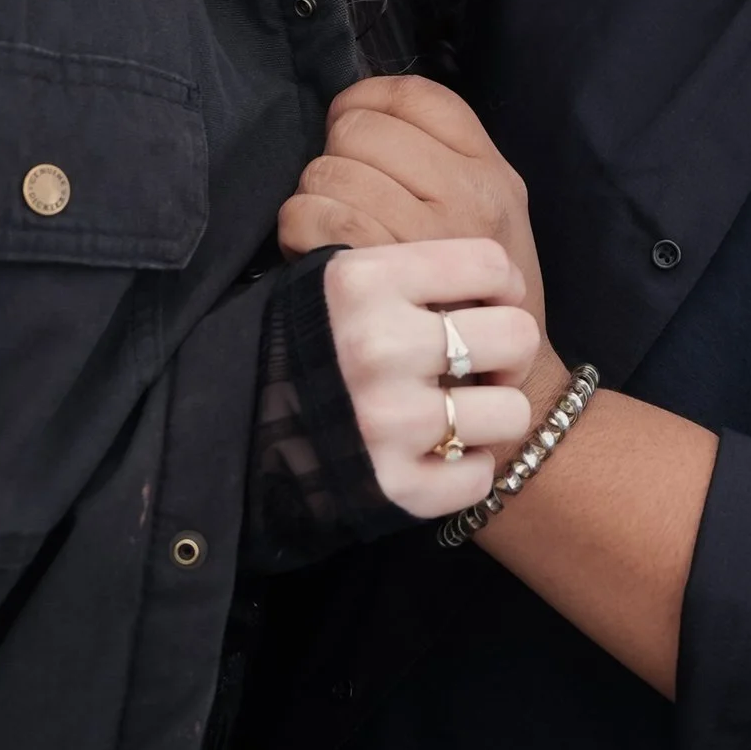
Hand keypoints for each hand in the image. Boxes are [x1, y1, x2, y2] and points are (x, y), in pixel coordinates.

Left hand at [279, 74, 547, 339]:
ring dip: (315, 198)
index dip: (365, 101)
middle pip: (360, 130)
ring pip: (328, 171)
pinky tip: (315, 252)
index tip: (351, 130)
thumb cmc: (482, 300)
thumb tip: (355, 116)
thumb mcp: (493, 218)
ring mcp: (424, 235)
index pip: (413, 96)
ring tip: (334, 230)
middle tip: (346, 195)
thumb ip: (444, 163)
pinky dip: (298, 229)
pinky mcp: (381, 275)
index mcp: (492, 172)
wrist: (499, 386)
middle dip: (337, 156)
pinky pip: (311, 217)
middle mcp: (467, 194)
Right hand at [322, 238, 541, 519]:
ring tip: (457, 412)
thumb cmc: (304, 345)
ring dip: (492, 416)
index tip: (491, 303)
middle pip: (518, 335)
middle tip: (479, 364)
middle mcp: (376, 346)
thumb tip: (493, 273)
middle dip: (508, 353)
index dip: (504, 286)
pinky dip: (461, 472)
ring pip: (513, 412)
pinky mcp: (392, 485)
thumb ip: (404, 267)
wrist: (232, 429)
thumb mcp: (337, 281)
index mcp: (363, 281)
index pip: (490, 264)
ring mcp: (386, 419)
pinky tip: (432, 456)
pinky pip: (478, 477)